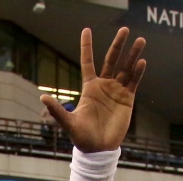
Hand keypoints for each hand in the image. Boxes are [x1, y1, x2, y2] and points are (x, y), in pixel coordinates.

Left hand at [39, 28, 145, 152]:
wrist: (98, 150)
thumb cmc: (81, 137)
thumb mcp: (68, 123)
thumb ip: (57, 109)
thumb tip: (42, 96)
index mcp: (89, 88)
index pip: (88, 62)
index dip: (87, 47)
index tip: (87, 30)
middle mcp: (104, 86)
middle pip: (111, 60)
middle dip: (118, 45)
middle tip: (124, 29)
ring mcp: (116, 91)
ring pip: (126, 68)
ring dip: (132, 54)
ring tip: (140, 40)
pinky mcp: (127, 99)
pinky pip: (133, 82)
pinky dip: (137, 72)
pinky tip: (141, 61)